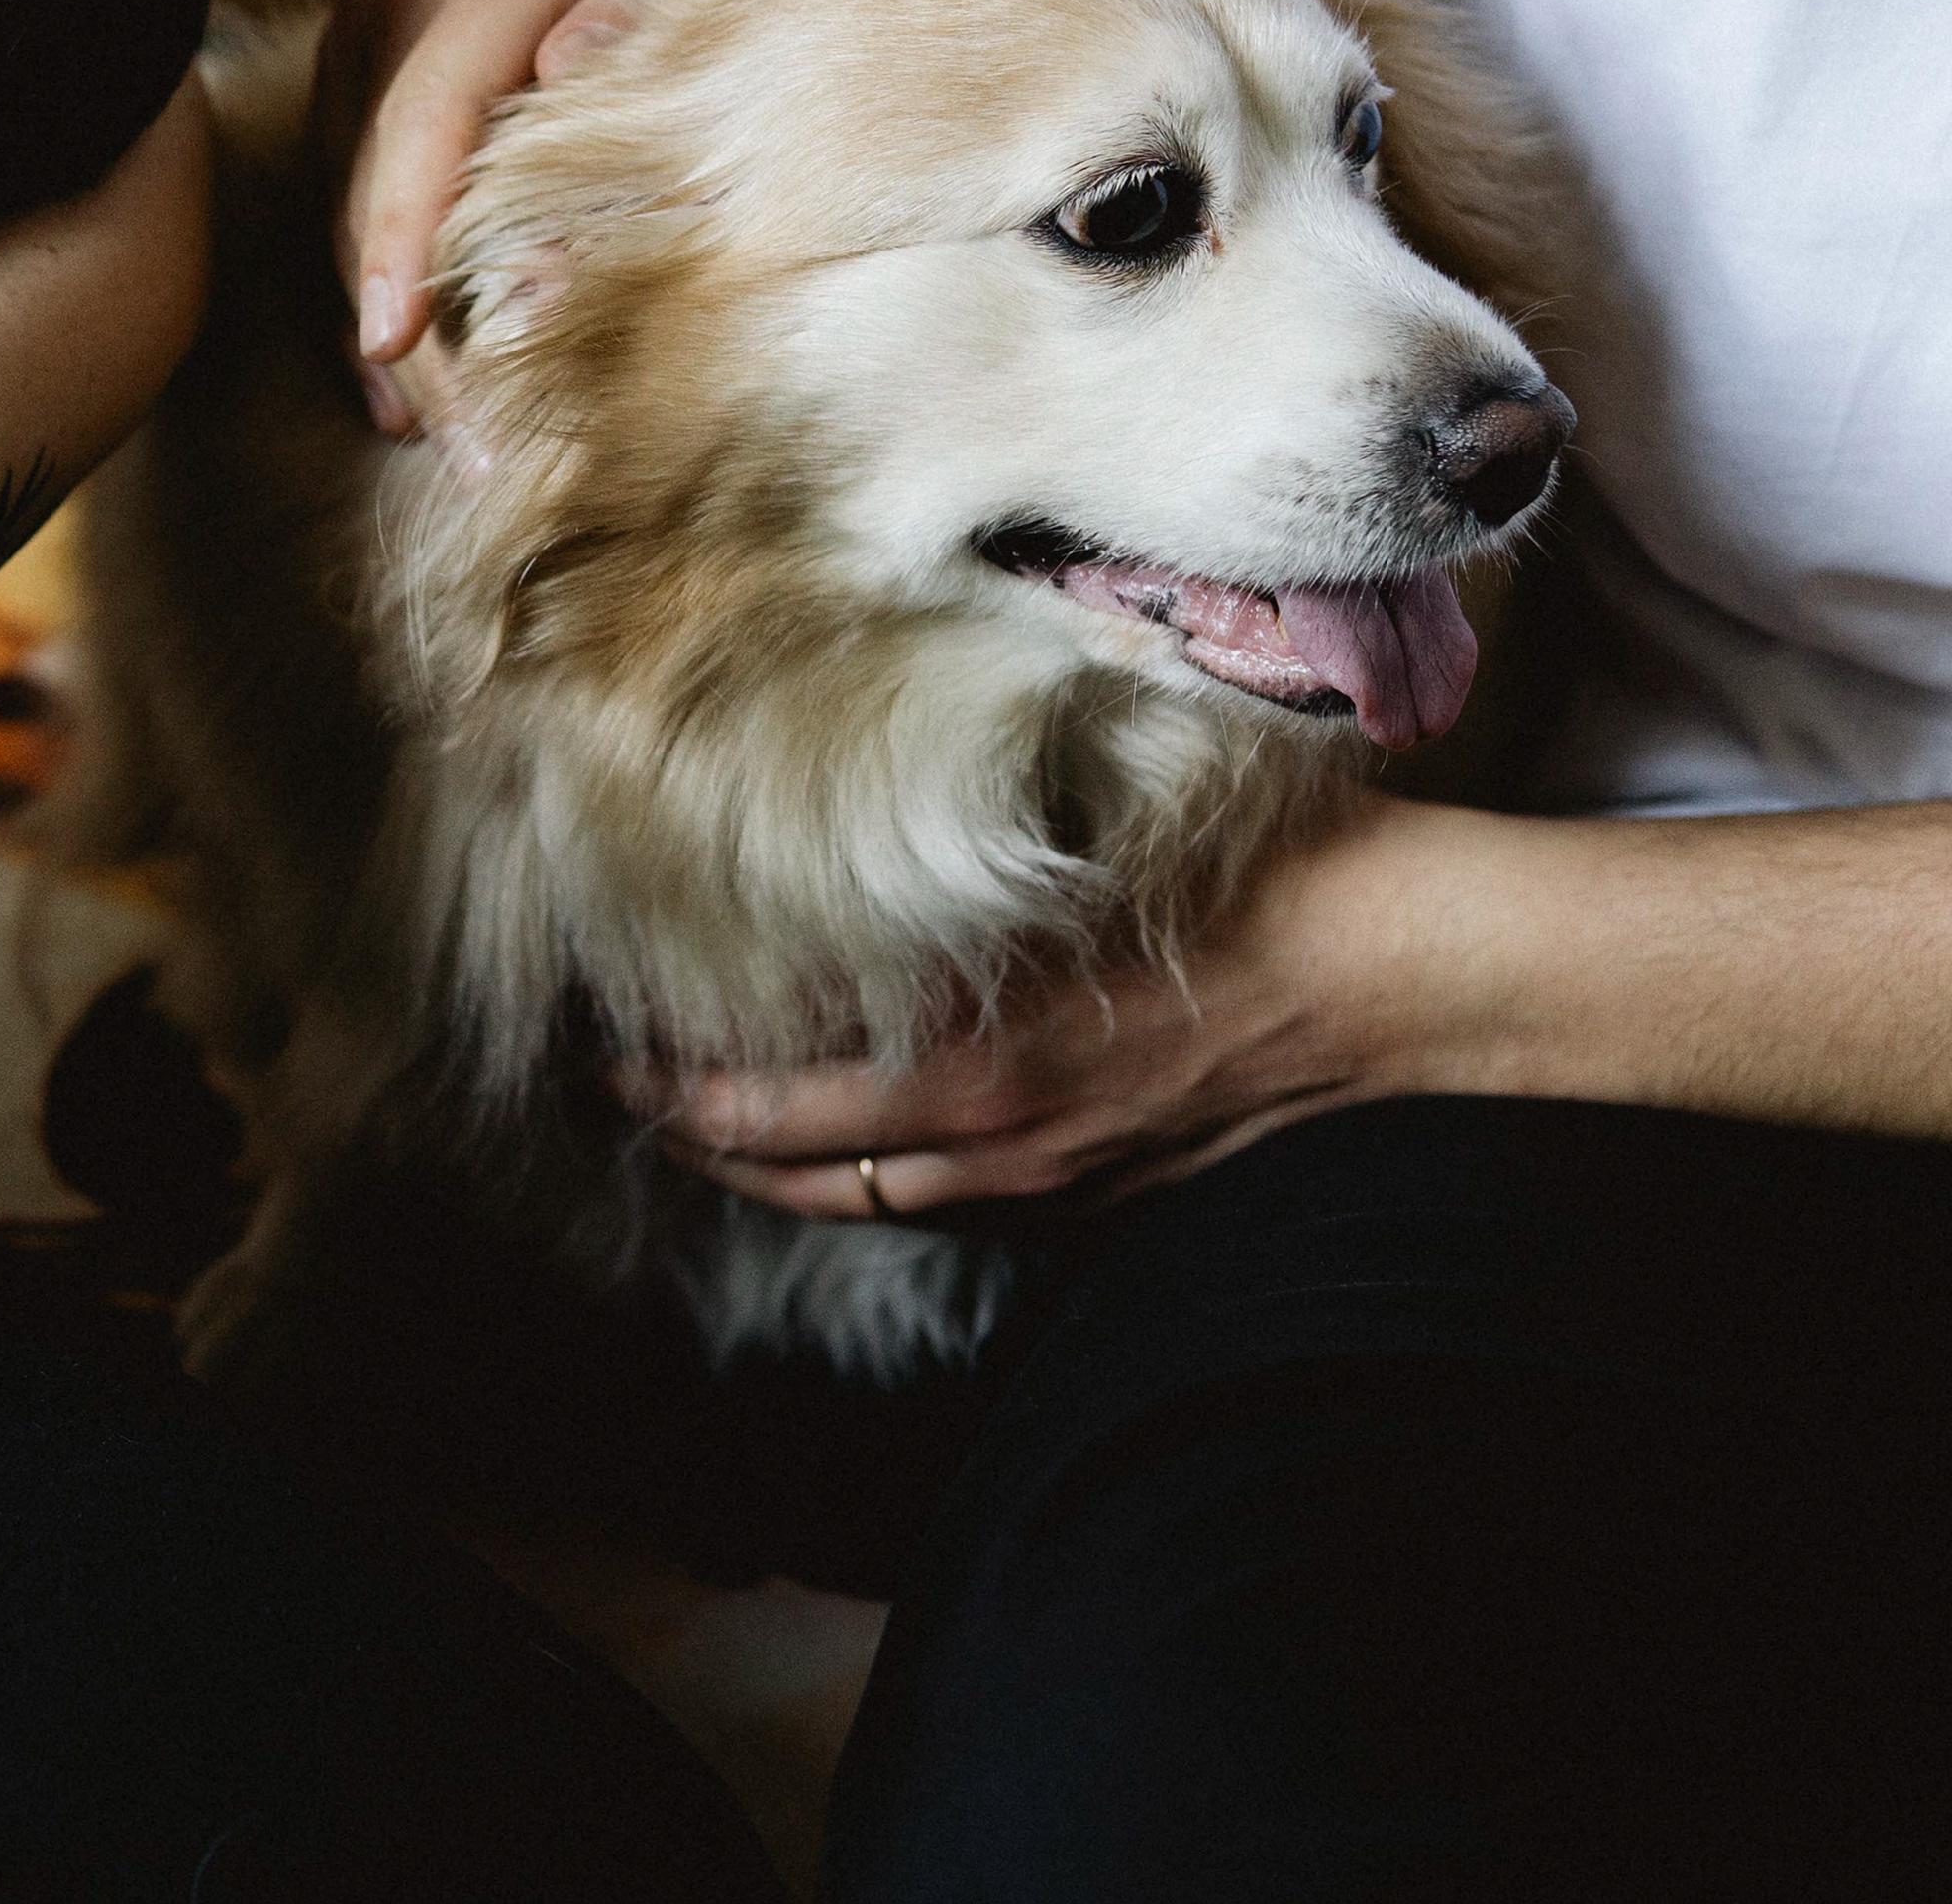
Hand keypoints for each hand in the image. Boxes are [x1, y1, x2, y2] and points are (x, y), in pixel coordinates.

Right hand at [322, 0, 797, 430]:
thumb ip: (657, 9)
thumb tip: (562, 79)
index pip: (427, 112)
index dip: (403, 235)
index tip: (393, 340)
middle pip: (375, 180)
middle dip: (409, 326)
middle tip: (472, 451)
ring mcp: (368, 26)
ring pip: (342, 200)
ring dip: (384, 324)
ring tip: (444, 439)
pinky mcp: (359, 63)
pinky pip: (341, 189)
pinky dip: (372, 283)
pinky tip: (407, 377)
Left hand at [665, 791, 1468, 1219]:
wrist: (1415, 979)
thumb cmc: (1265, 879)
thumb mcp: (1095, 837)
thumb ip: (969, 852)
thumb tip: (851, 809)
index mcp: (976, 1062)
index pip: (761, 1109)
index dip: (661, 1086)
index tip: (596, 1037)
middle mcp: (996, 1143)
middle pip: (785, 1176)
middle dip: (683, 1134)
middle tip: (611, 1081)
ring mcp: (1051, 1179)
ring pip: (859, 1201)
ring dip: (766, 1166)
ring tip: (691, 1114)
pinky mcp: (1100, 1189)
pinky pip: (946, 1200)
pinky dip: (865, 1175)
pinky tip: (839, 1134)